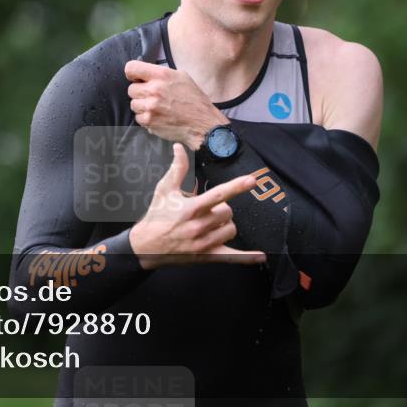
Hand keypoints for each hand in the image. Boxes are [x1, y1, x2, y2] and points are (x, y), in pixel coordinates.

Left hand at [124, 60, 228, 149]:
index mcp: (162, 75)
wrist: (202, 123)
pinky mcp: (149, 121)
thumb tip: (144, 72)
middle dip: (140, 93)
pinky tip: (158, 117)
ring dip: (142, 106)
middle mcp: (154, 89)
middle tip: (153, 97)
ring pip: (133, 104)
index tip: (137, 78)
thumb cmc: (193, 100)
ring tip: (157, 108)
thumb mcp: (182, 77)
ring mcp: (150, 106)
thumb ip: (162, 73)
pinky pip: (138, 118)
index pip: (131, 68)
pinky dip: (146, 118)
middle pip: (131, 89)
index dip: (132, 74)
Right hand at [128, 143, 264, 269]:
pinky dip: (247, 258)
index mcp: (191, 208)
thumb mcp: (164, 190)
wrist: (146, 246)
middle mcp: (199, 226)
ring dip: (226, 225)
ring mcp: (204, 243)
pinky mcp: (207, 256)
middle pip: (228, 212)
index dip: (237, 186)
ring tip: (212, 224)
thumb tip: (179, 148)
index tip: (252, 180)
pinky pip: (231, 257)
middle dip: (221, 209)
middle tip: (207, 211)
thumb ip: (177, 168)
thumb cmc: (157, 216)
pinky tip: (261, 257)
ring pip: (231, 229)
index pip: (219, 194)